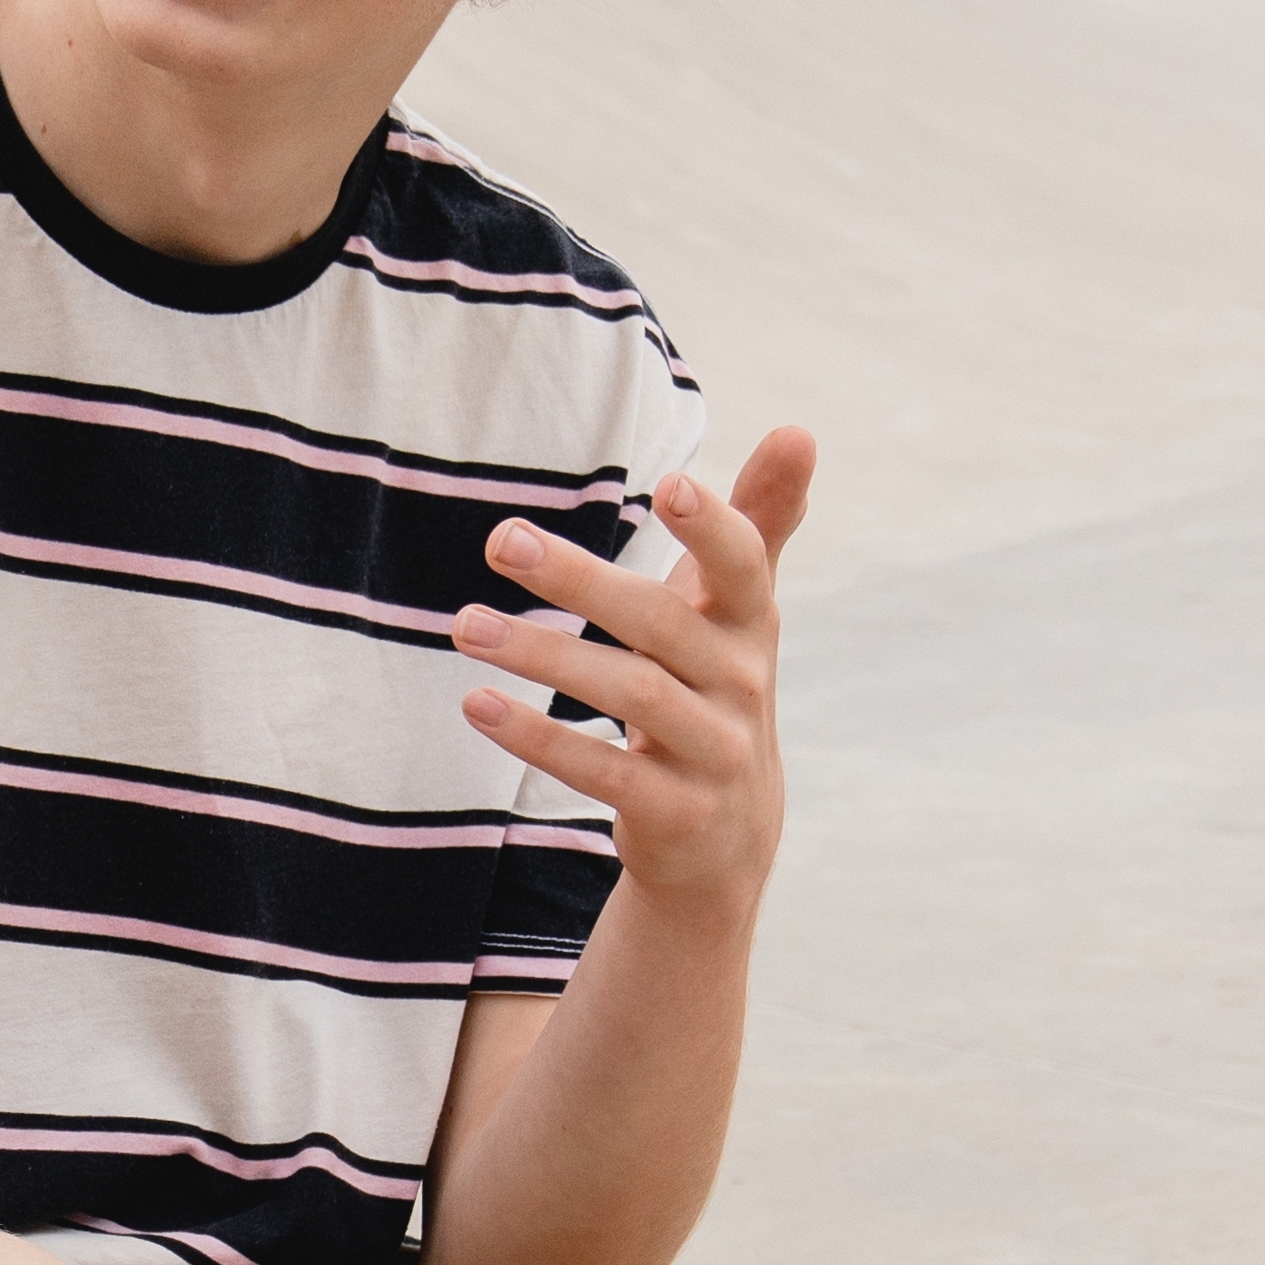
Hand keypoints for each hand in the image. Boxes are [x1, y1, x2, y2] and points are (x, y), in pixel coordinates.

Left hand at [451, 427, 814, 928]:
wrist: (729, 836)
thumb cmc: (717, 689)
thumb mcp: (737, 612)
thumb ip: (758, 523)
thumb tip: (799, 429)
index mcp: (749, 624)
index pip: (742, 566)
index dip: (713, 527)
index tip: (670, 483)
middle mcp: (741, 684)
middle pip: (661, 623)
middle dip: (580, 579)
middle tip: (501, 539)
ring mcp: (713, 752)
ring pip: (630, 693)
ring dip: (543, 655)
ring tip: (465, 625)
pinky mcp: (676, 813)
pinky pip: (605, 773)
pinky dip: (541, 738)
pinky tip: (478, 705)